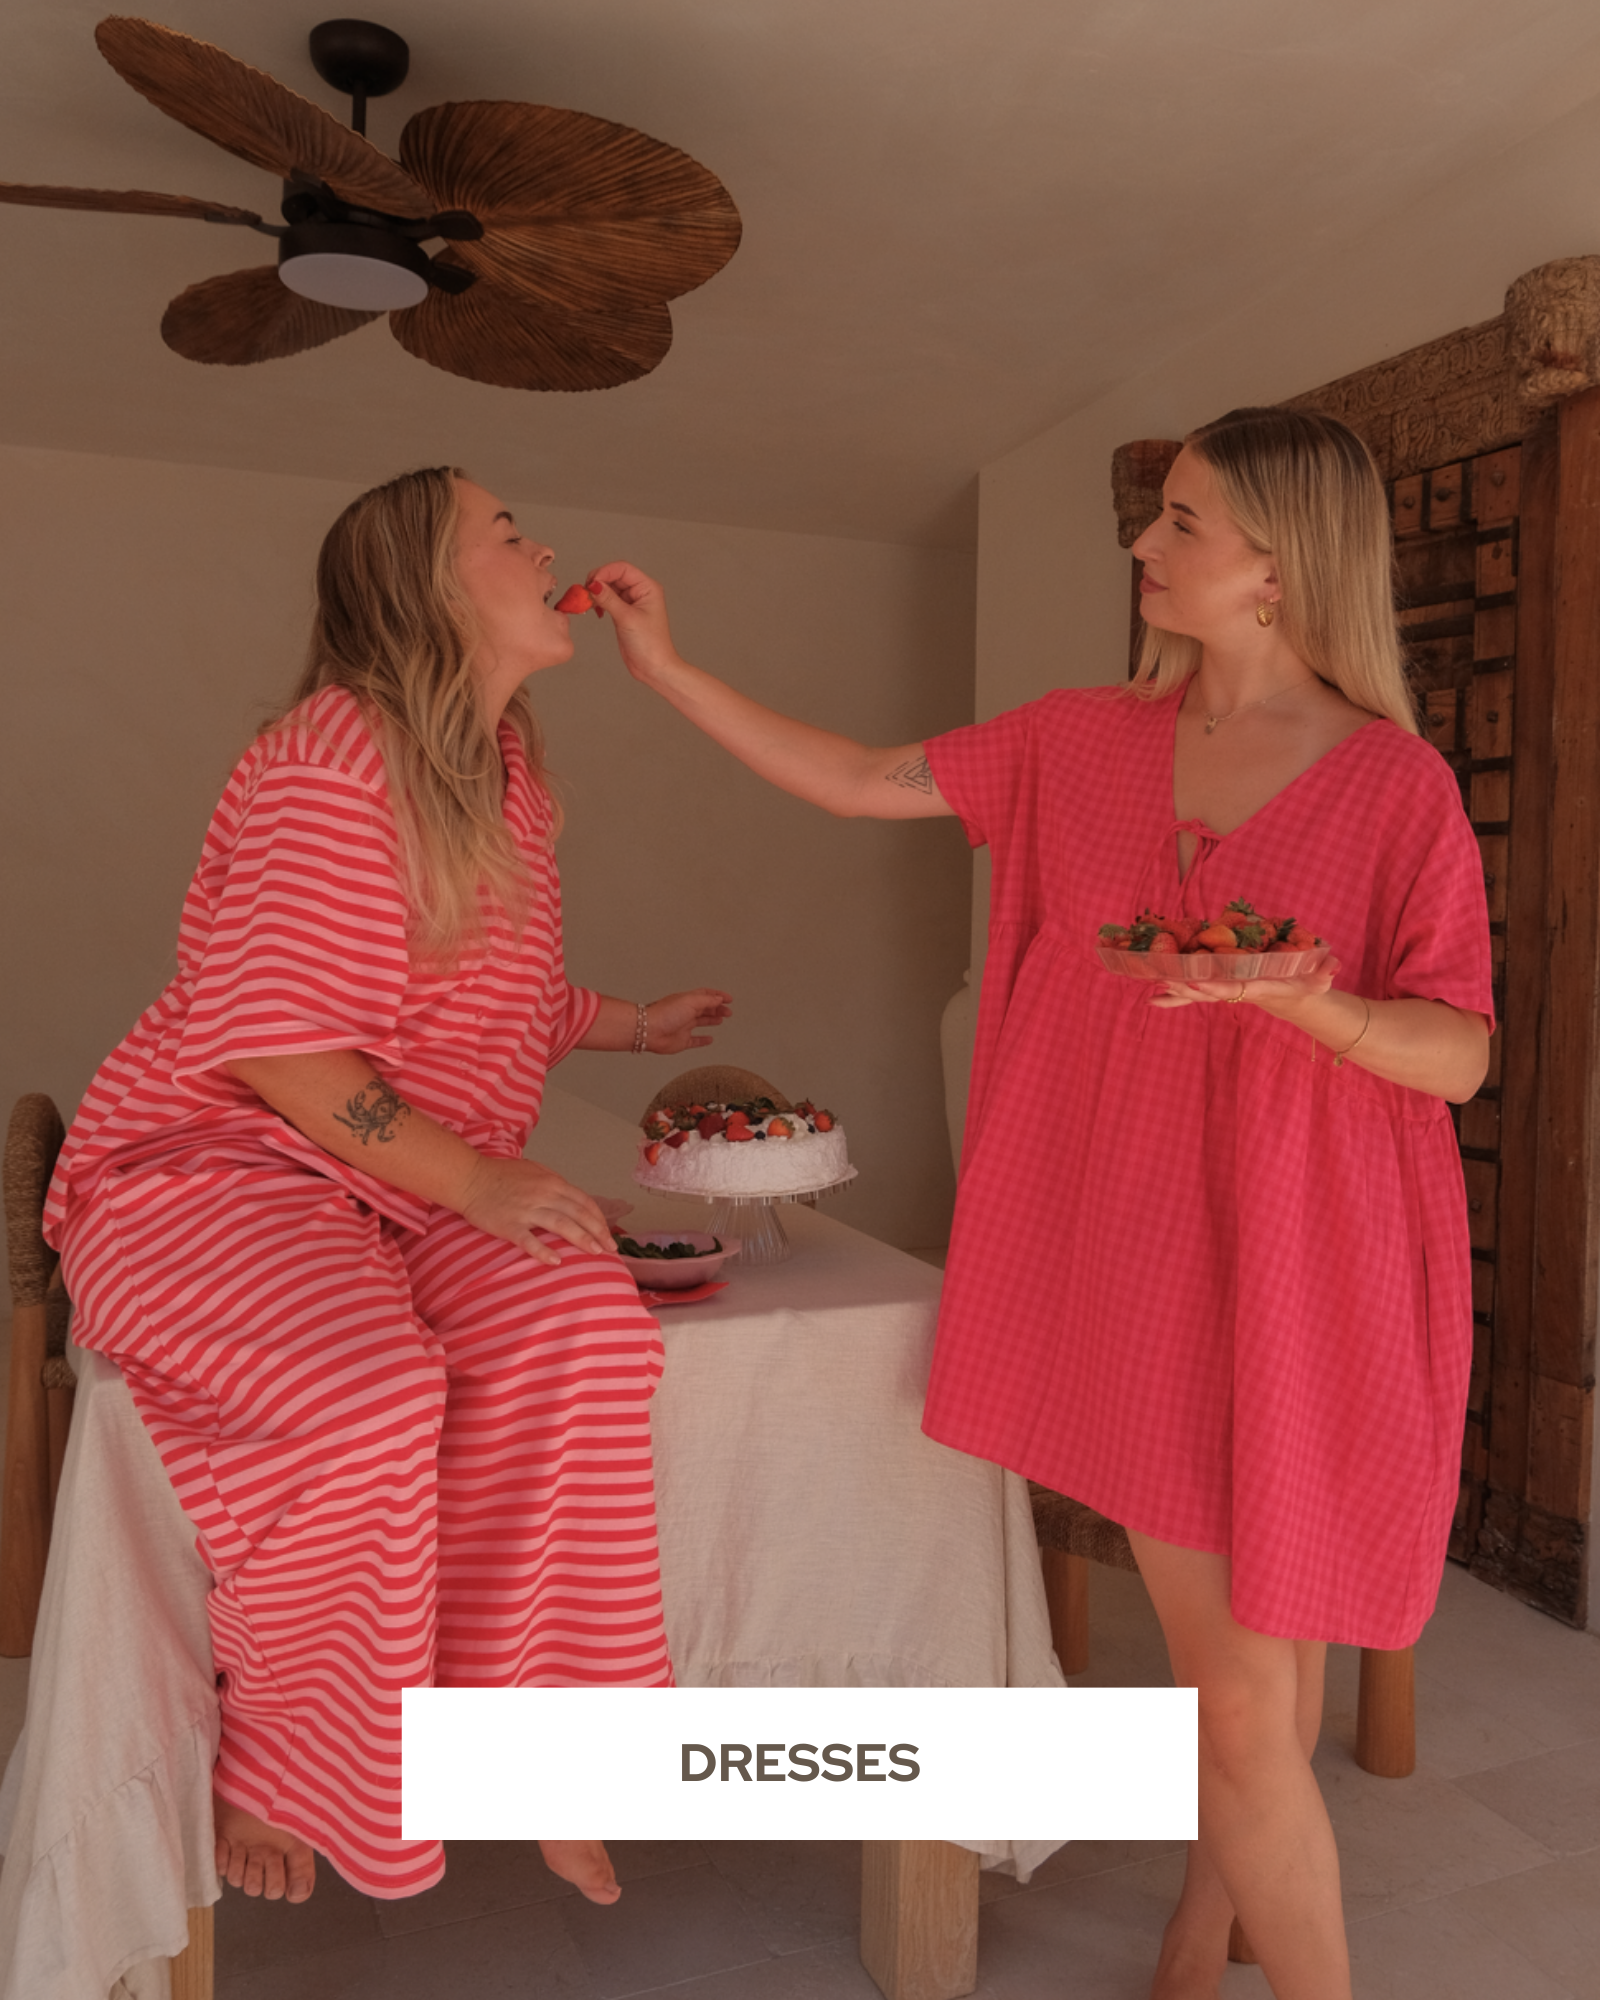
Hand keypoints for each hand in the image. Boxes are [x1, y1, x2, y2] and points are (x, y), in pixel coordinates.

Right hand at [458, 1155, 615, 1264]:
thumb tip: (572, 1200)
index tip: (608, 1233)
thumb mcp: (534, 1171)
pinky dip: (544, 1251)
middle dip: (598, 1232)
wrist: (470, 1179)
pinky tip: (557, 1261)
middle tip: (611, 1249)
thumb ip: (554, 1184)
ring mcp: (527, 1210)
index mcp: (552, 1182)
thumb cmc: (501, 1175)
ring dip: (582, 1239)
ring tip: (596, 1253)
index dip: (599, 1219)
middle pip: (579, 1214)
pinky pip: (530, 1241)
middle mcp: (544, 1195)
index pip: (584, 1202)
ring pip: (562, 1225)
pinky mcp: (510, 1225)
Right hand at [586, 561, 679, 684]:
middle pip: (614, 576)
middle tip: (586, 593)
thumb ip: (609, 599)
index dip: (605, 572)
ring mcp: (631, 602)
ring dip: (597, 592)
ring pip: (609, 588)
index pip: (622, 569)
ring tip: (588, 602)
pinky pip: (607, 600)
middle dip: (598, 582)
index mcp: (648, 588)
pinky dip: (598, 602)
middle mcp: (640, 592)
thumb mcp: (627, 618)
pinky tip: (594, 609)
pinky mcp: (623, 613)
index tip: (591, 583)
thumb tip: (594, 585)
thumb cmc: (650, 644)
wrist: (653, 667)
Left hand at [645, 988, 732, 1052]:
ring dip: (712, 1020)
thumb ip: (707, 1000)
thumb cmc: (665, 1014)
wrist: (649, 1031)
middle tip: (728, 1011)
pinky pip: (695, 1040)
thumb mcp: (691, 1001)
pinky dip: (703, 1040)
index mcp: (687, 1000)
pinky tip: (709, 1039)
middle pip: (705, 1008)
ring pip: (701, 1022)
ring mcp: (683, 1026)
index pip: (706, 995)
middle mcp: (685, 1012)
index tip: (729, 998)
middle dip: (718, 1009)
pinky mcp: (681, 1040)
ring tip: (721, 1020)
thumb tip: (719, 998)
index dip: (718, 995)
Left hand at [1150, 955, 1340, 1017]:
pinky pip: (1198, 991)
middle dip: (1187, 989)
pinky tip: (1155, 998)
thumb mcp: (1319, 979)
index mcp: (1258, 988)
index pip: (1235, 989)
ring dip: (1177, 993)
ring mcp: (1230, 990)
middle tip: (1163, 984)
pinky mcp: (1225, 987)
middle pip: (1209, 992)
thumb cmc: (1308, 985)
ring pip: (1200, 993)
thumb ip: (1326, 973)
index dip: (1217, 988)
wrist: (1298, 998)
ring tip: (1152, 993)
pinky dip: (1178, 996)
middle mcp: (1240, 991)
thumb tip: (1334, 967)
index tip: (1199, 984)